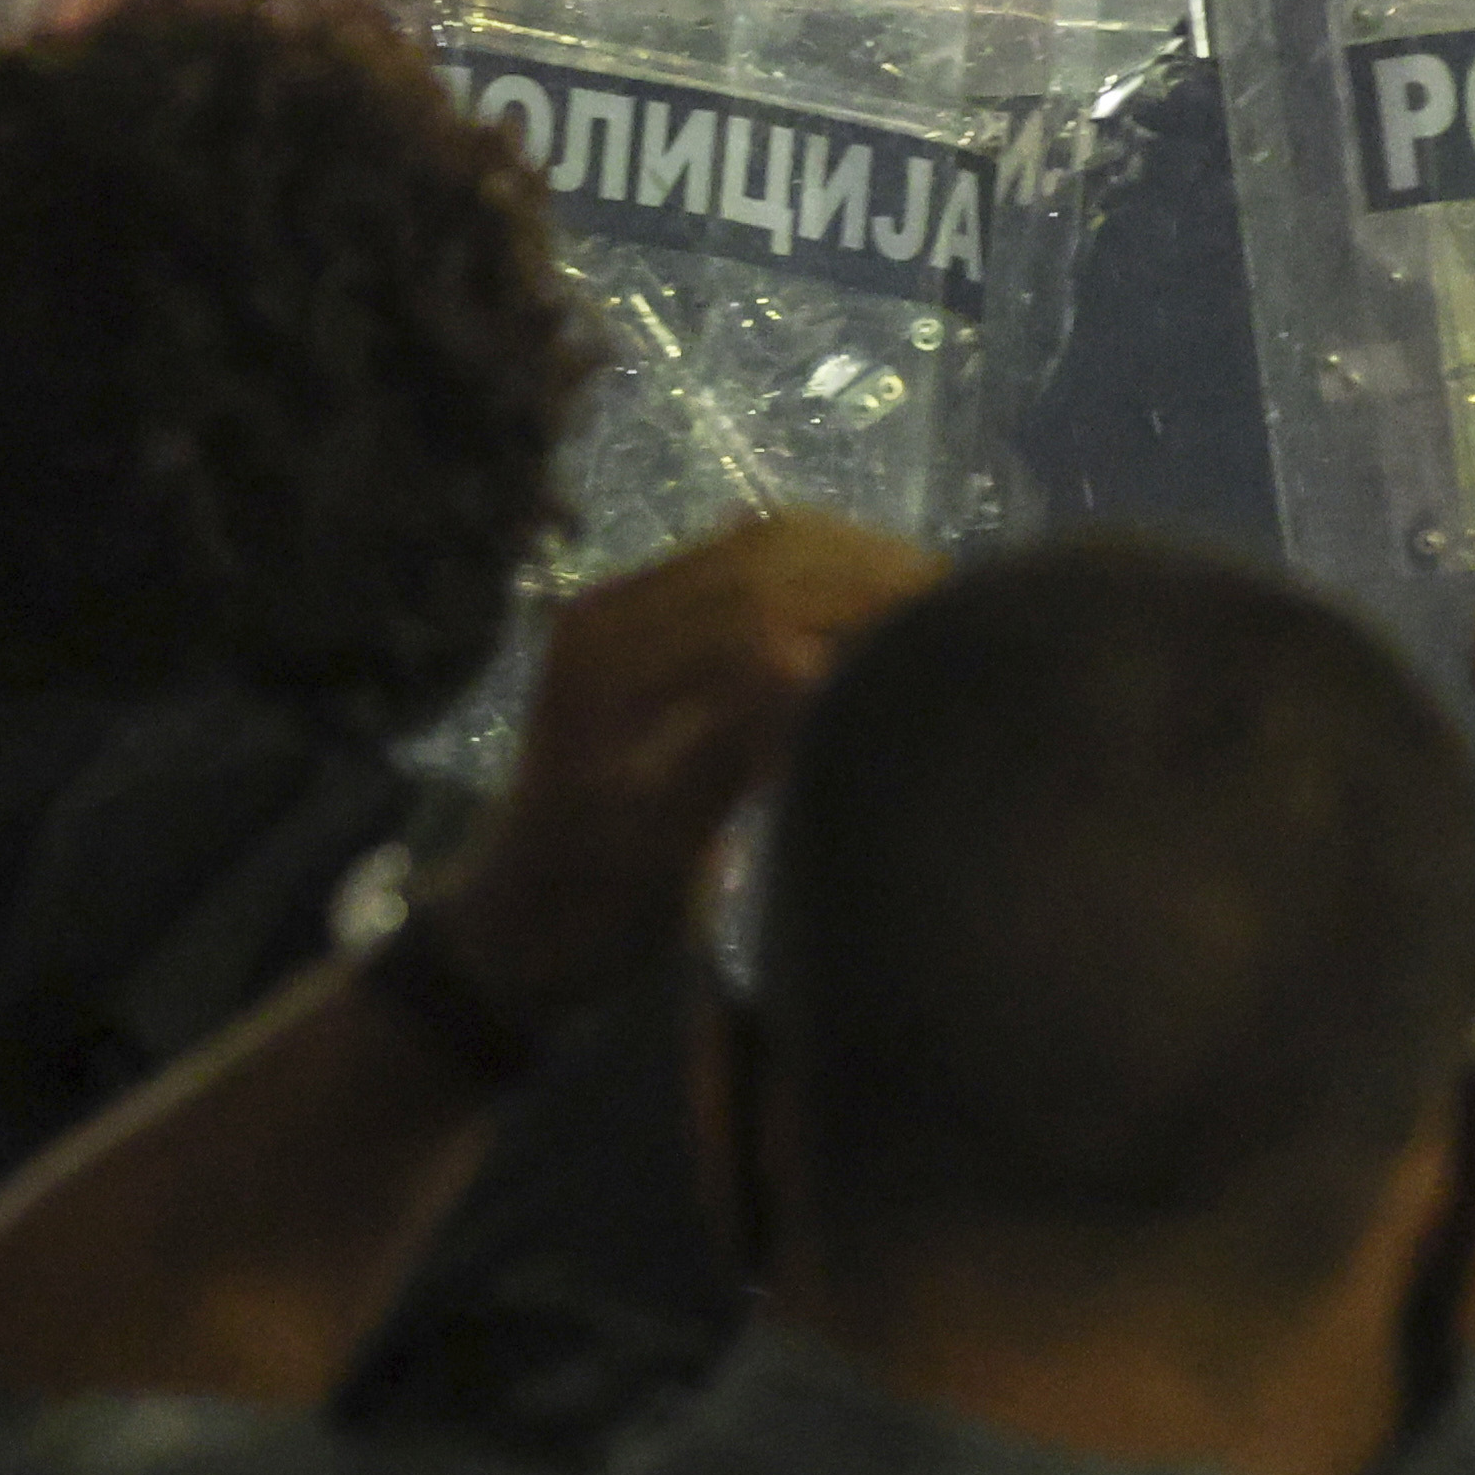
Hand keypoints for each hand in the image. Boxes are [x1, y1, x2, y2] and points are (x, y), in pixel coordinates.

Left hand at [424, 516, 931, 1019]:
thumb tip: (812, 664)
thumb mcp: (653, 857)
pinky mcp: (637, 619)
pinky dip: (819, 566)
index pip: (759, 599)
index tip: (950, 624)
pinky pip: (738, 563)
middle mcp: (605, 610)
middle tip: (967, 604)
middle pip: (764, 551)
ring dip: (853, 556)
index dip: (863, 602)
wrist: (506, 930)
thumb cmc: (582, 915)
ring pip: (758, 544)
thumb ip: (725, 757)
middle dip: (872, 567)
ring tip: (939, 592)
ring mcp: (617, 607)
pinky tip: (878, 597)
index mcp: (603, 662)